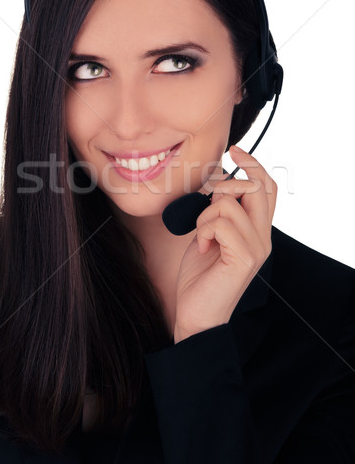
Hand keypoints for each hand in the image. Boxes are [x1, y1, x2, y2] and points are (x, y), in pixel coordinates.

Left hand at [173, 146, 276, 342]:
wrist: (196, 313)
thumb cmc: (201, 274)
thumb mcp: (210, 234)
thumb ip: (221, 211)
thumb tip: (221, 183)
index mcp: (257, 230)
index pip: (267, 188)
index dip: (253, 165)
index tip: (235, 150)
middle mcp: (263, 237)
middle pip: (257, 188)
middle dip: (228, 184)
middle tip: (209, 200)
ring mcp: (256, 248)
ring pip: (229, 203)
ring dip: (205, 215)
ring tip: (202, 236)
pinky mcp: (244, 258)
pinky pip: (220, 222)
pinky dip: (203, 230)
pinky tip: (203, 247)